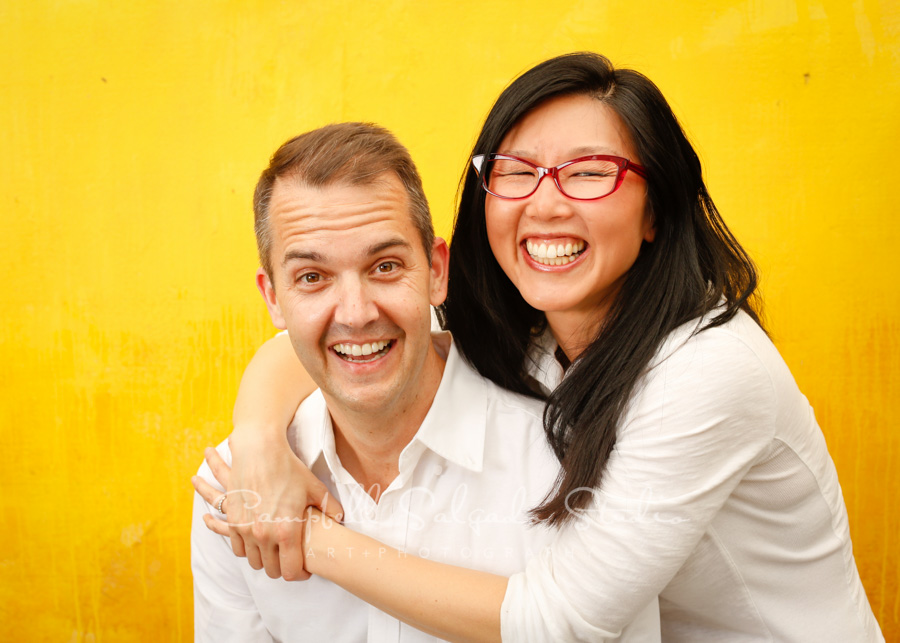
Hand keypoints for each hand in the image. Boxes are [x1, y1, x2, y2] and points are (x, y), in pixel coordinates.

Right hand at [191, 440, 342, 580]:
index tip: (305, 570)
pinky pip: (238, 549)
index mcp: (287, 531)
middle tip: (291, 561)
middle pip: (272, 571)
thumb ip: (331, 508)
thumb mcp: (315, 488)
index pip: (292, 572)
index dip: (301, 575)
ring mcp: (246, 530)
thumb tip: (339, 520)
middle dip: (283, 569)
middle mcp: (264, 535)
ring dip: (265, 560)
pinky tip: (259, 541)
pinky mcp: (233, 522)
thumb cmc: (289, 469)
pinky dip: (248, 550)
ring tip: (275, 551)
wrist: (259, 451)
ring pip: (254, 562)